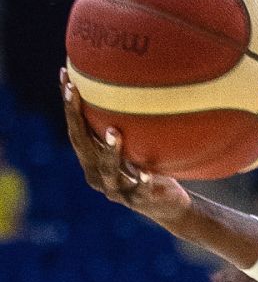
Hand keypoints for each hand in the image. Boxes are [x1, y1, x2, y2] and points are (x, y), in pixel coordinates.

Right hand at [60, 67, 192, 226]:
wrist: (167, 205)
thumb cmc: (150, 167)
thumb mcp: (137, 144)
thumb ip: (129, 124)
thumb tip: (132, 83)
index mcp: (93, 160)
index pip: (76, 129)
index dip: (68, 105)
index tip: (65, 75)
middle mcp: (97, 175)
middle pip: (82, 145)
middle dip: (75, 117)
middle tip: (74, 91)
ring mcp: (117, 190)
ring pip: (108, 170)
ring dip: (110, 151)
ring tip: (114, 132)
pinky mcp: (140, 201)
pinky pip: (139, 190)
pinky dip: (142, 181)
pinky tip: (147, 173)